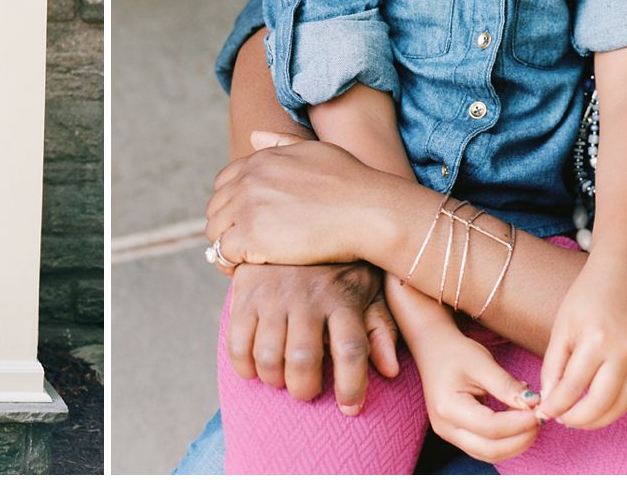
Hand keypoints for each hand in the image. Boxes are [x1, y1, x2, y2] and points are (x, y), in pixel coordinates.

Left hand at [206, 134, 392, 268]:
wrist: (368, 210)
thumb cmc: (352, 182)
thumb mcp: (315, 150)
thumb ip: (281, 142)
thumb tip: (253, 135)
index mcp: (260, 160)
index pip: (224, 182)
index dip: (231, 204)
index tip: (244, 222)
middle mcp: (248, 180)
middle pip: (216, 207)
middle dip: (225, 226)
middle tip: (241, 246)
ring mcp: (247, 207)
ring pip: (215, 231)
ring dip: (224, 246)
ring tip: (240, 261)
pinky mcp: (251, 237)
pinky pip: (224, 253)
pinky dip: (229, 264)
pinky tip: (243, 271)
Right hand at [225, 262, 398, 414]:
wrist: (294, 218)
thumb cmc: (338, 265)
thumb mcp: (367, 288)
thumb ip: (379, 327)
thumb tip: (388, 370)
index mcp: (343, 297)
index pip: (351, 349)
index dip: (351, 386)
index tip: (350, 407)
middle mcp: (308, 296)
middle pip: (304, 360)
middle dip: (304, 389)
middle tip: (306, 391)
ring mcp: (273, 294)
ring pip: (269, 356)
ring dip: (274, 379)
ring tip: (281, 379)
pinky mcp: (245, 292)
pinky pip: (238, 341)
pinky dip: (244, 365)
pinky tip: (254, 368)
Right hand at [412, 328, 540, 462]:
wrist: (433, 349)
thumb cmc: (455, 352)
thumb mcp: (481, 362)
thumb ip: (507, 386)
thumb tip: (534, 404)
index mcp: (448, 407)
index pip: (491, 427)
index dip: (519, 423)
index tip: (540, 410)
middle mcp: (445, 427)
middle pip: (490, 450)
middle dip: (521, 439)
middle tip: (540, 419)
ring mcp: (450, 434)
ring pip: (490, 454)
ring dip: (516, 443)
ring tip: (531, 419)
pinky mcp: (458, 435)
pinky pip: (487, 448)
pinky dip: (507, 440)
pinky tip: (518, 421)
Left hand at [538, 258, 626, 429]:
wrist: (620, 278)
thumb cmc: (585, 299)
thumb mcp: (561, 327)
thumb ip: (553, 365)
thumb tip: (549, 399)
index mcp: (595, 339)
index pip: (573, 385)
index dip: (556, 404)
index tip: (544, 412)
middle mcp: (622, 351)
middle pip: (600, 402)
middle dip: (577, 419)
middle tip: (560, 419)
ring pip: (620, 406)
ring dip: (597, 420)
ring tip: (575, 418)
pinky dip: (613, 409)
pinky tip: (596, 410)